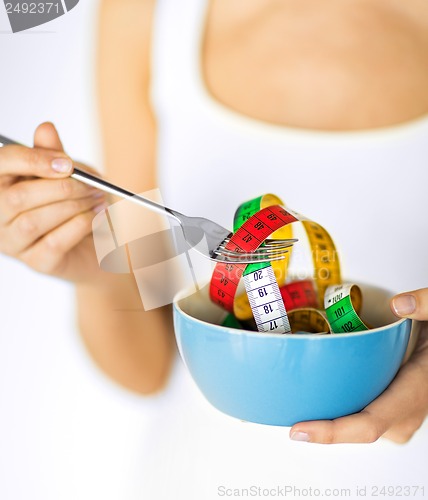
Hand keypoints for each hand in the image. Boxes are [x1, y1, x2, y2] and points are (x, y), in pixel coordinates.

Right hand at [0, 122, 106, 282]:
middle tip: (92, 185)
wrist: (102, 243)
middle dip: (61, 187)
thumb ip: (55, 153)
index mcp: (2, 185)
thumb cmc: (79, 202)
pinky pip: (53, 242)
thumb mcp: (71, 172)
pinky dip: (79, 226)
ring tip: (98, 198)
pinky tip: (97, 216)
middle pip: (17, 197)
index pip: (2, 165)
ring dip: (72, 206)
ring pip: (33, 221)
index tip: (67, 163)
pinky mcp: (37, 263)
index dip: (33, 160)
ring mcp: (15, 243)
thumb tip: (45, 127)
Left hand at [289, 288, 427, 443]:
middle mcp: (407, 412)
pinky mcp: (395, 412)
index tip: (299, 430)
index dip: (332, 432)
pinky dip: (342, 413)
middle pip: (357, 430)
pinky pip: (364, 419)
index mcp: (413, 391)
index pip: (369, 423)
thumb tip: (400, 304)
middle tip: (285, 412)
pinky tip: (322, 399)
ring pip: (360, 428)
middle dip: (321, 426)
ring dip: (330, 421)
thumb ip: (425, 307)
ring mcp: (402, 416)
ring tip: (297, 406)